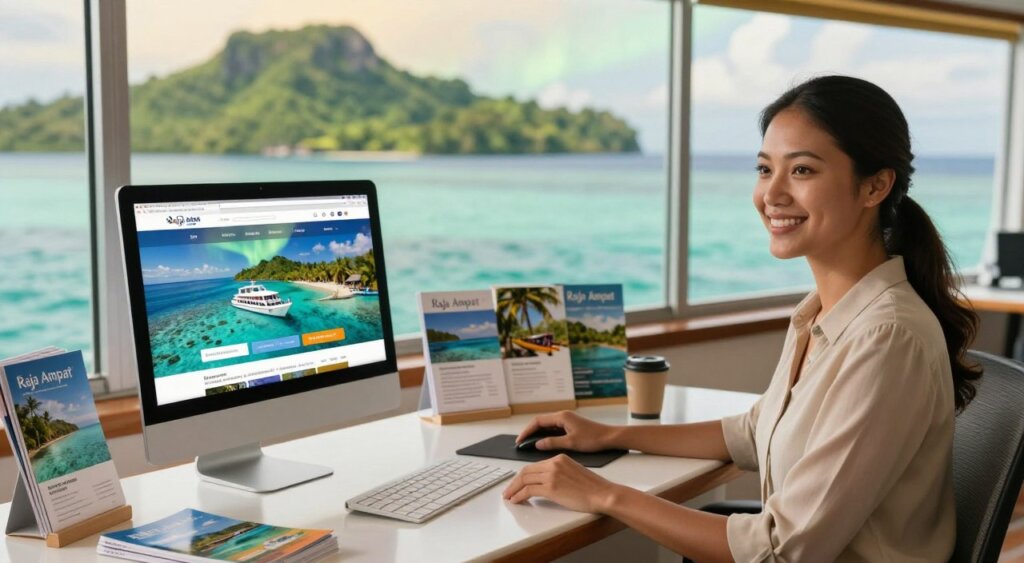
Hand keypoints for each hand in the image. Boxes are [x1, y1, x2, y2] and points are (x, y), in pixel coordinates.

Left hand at [502, 454, 619, 512]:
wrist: (603, 493)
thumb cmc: (593, 487)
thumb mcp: (573, 472)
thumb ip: (559, 472)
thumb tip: (546, 482)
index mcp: (559, 458)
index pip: (534, 465)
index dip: (522, 475)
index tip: (517, 483)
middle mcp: (554, 463)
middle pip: (526, 471)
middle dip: (514, 482)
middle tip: (508, 490)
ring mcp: (552, 475)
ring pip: (524, 480)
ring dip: (513, 489)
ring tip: (509, 497)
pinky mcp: (551, 488)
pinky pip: (528, 491)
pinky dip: (519, 496)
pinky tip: (516, 500)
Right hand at [515, 411, 613, 451]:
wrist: (609, 437)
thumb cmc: (593, 439)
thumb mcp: (571, 443)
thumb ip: (552, 443)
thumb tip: (537, 444)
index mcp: (562, 417)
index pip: (538, 421)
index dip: (527, 431)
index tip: (520, 440)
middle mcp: (563, 416)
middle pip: (541, 422)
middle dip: (530, 432)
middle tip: (521, 443)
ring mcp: (566, 421)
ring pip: (547, 426)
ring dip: (537, 434)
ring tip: (528, 445)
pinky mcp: (570, 426)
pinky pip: (553, 429)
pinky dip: (546, 436)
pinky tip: (542, 444)